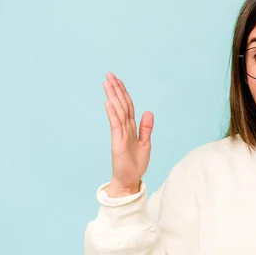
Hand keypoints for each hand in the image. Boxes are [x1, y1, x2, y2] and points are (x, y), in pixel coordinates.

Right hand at [103, 72, 153, 196]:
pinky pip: (115, 125)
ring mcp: (120, 134)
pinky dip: (112, 113)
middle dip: (115, 89)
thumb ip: (146, 128)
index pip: (128, 106)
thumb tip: (148, 111)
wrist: (130, 179)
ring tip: (107, 83)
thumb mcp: (146, 143)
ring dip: (113, 97)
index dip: (124, 92)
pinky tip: (109, 102)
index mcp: (131, 128)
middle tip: (109, 74)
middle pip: (121, 105)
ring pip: (117, 111)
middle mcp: (124, 128)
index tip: (118, 80)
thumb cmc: (136, 164)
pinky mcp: (118, 142)